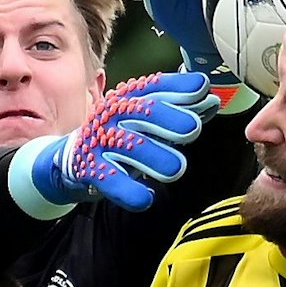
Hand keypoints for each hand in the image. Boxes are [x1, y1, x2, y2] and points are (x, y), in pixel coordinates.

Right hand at [10, 72, 212, 214]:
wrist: (72, 158)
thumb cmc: (120, 135)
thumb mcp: (146, 119)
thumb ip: (179, 110)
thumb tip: (213, 100)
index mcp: (129, 98)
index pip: (155, 87)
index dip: (179, 88)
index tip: (202, 90)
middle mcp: (113, 114)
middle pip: (144, 112)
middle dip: (170, 119)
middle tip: (193, 129)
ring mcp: (100, 141)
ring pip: (131, 147)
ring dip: (156, 157)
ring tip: (175, 169)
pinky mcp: (91, 169)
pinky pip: (111, 181)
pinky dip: (129, 192)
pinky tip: (145, 198)